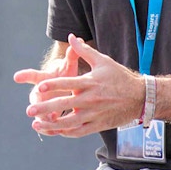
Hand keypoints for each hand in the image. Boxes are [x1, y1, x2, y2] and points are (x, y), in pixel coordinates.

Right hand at [14, 40, 79, 124]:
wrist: (65, 85)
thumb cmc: (65, 73)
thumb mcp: (69, 64)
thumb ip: (72, 54)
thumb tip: (76, 39)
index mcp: (43, 78)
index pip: (32, 75)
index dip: (24, 75)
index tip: (16, 76)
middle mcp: (40, 92)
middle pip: (34, 99)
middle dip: (34, 104)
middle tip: (33, 109)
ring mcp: (43, 104)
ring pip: (40, 113)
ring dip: (43, 119)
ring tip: (50, 122)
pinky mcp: (50, 115)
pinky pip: (48, 124)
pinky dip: (51, 128)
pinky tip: (57, 131)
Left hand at [21, 34, 144, 137]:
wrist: (140, 98)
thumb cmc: (119, 77)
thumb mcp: (102, 61)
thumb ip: (84, 51)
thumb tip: (71, 37)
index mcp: (90, 82)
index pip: (68, 83)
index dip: (53, 85)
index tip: (39, 87)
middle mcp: (91, 99)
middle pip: (65, 104)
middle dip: (46, 108)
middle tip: (30, 110)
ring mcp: (94, 114)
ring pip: (70, 123)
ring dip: (52, 126)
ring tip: (36, 125)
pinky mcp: (98, 125)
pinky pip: (79, 131)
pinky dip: (65, 133)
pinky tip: (54, 131)